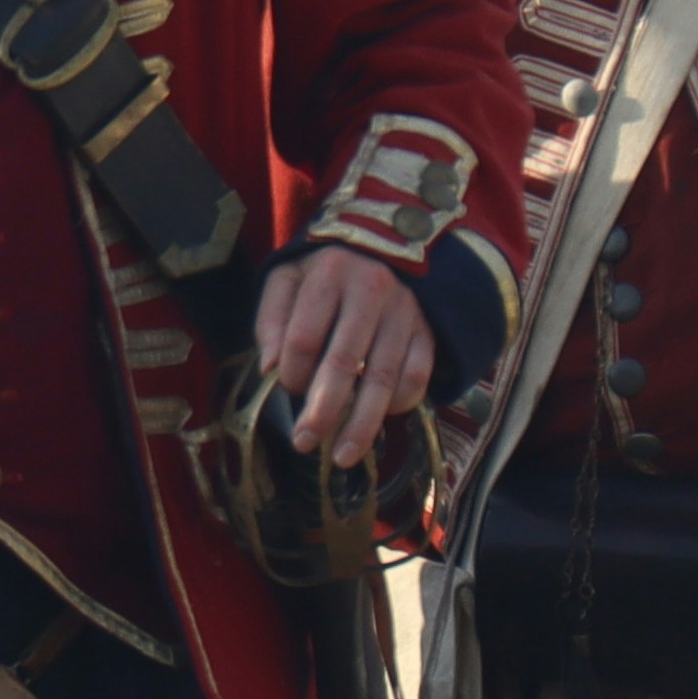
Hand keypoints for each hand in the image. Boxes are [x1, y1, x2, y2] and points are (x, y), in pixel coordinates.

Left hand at [250, 248, 434, 456]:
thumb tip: (270, 369)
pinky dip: (402, 403)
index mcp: (328, 276)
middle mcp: (370, 291)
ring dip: (363, 422)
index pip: (304, 337)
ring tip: (344, 456)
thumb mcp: (288, 278)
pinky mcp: (427, 329)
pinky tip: (383, 421)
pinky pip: (418, 374)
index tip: (286, 389)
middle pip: (343, 362)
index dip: (292, 372)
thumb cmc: (326, 271)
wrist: (387, 242)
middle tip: (305, 442)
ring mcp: (404, 311)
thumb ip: (272, 318)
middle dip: (323, 410)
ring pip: (383, 376)